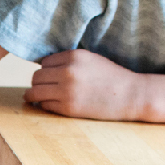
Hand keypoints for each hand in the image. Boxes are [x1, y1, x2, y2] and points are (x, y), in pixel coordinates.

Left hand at [24, 49, 143, 121]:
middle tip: (43, 88)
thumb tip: (41, 67)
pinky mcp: (68, 108)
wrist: (130, 95)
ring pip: (35, 92)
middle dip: (38, 83)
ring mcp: (66, 91)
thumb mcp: (90, 59)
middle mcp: (68, 72)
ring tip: (35, 98)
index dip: (46, 70)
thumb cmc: (110, 77)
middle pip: (36, 77)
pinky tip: (52, 105)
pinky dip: (45, 105)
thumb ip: (68, 61)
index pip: (44, 63)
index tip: (51, 77)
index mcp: (73, 56)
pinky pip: (44, 105)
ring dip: (34, 95)